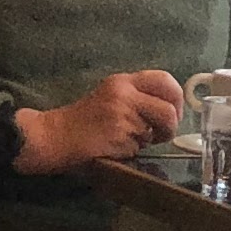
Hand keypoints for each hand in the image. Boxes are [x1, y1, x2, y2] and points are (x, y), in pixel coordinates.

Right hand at [12, 70, 187, 173]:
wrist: (54, 136)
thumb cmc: (84, 120)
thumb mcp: (111, 97)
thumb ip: (138, 98)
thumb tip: (170, 110)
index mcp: (123, 81)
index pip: (165, 80)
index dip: (176, 99)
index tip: (172, 112)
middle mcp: (125, 93)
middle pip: (170, 108)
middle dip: (172, 124)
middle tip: (161, 132)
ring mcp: (122, 114)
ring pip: (158, 129)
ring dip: (152, 139)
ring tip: (133, 140)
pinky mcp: (118, 135)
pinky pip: (141, 145)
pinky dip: (134, 149)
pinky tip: (118, 147)